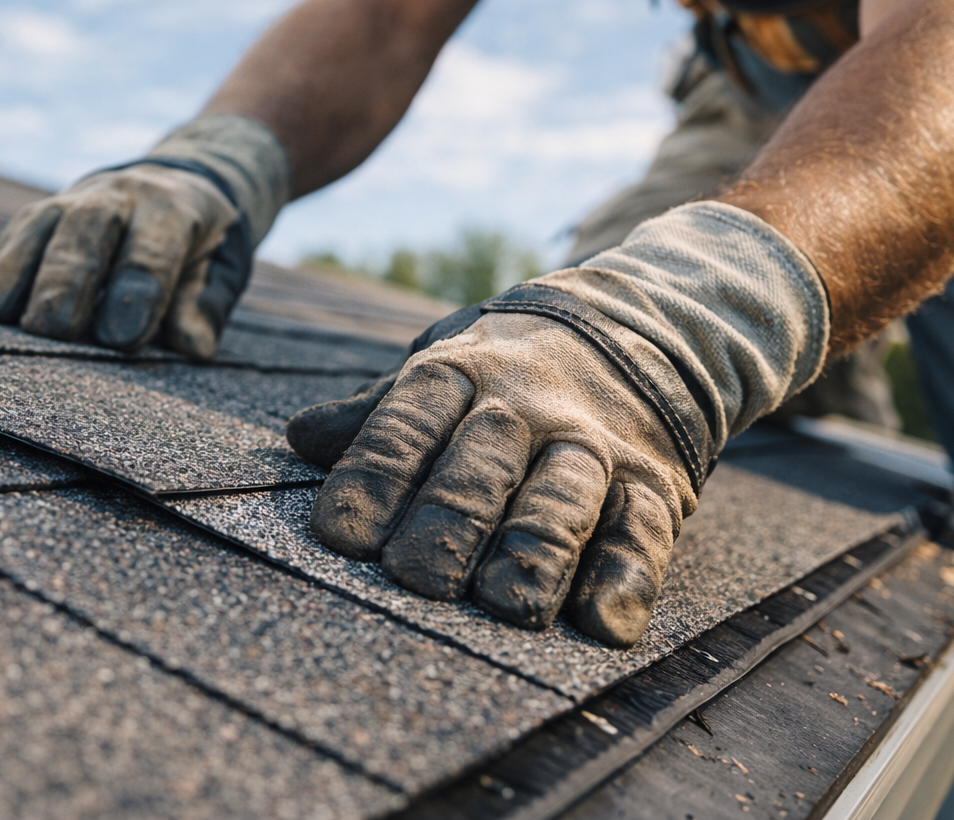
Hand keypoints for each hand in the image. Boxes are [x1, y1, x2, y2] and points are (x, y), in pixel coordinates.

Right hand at [0, 115, 289, 359]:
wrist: (167, 185)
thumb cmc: (194, 248)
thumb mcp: (218, 270)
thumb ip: (203, 307)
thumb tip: (191, 346)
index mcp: (170, 210)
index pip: (151, 250)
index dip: (137, 293)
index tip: (121, 337)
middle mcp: (116, 197)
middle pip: (84, 236)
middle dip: (68, 284)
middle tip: (56, 333)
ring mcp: (69, 203)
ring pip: (38, 233)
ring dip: (22, 279)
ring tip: (14, 327)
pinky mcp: (34, 219)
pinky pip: (11, 244)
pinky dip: (1, 278)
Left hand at [291, 203, 829, 646]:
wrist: (636, 332)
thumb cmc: (505, 374)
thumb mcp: (438, 368)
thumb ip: (377, 413)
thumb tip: (301, 436)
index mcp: (456, 377)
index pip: (405, 426)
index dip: (372, 478)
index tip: (339, 537)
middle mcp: (524, 410)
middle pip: (480, 468)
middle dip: (448, 524)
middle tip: (414, 579)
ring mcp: (591, 448)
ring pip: (561, 502)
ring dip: (532, 553)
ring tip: (503, 604)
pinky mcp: (652, 486)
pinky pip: (640, 532)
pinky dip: (626, 577)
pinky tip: (602, 622)